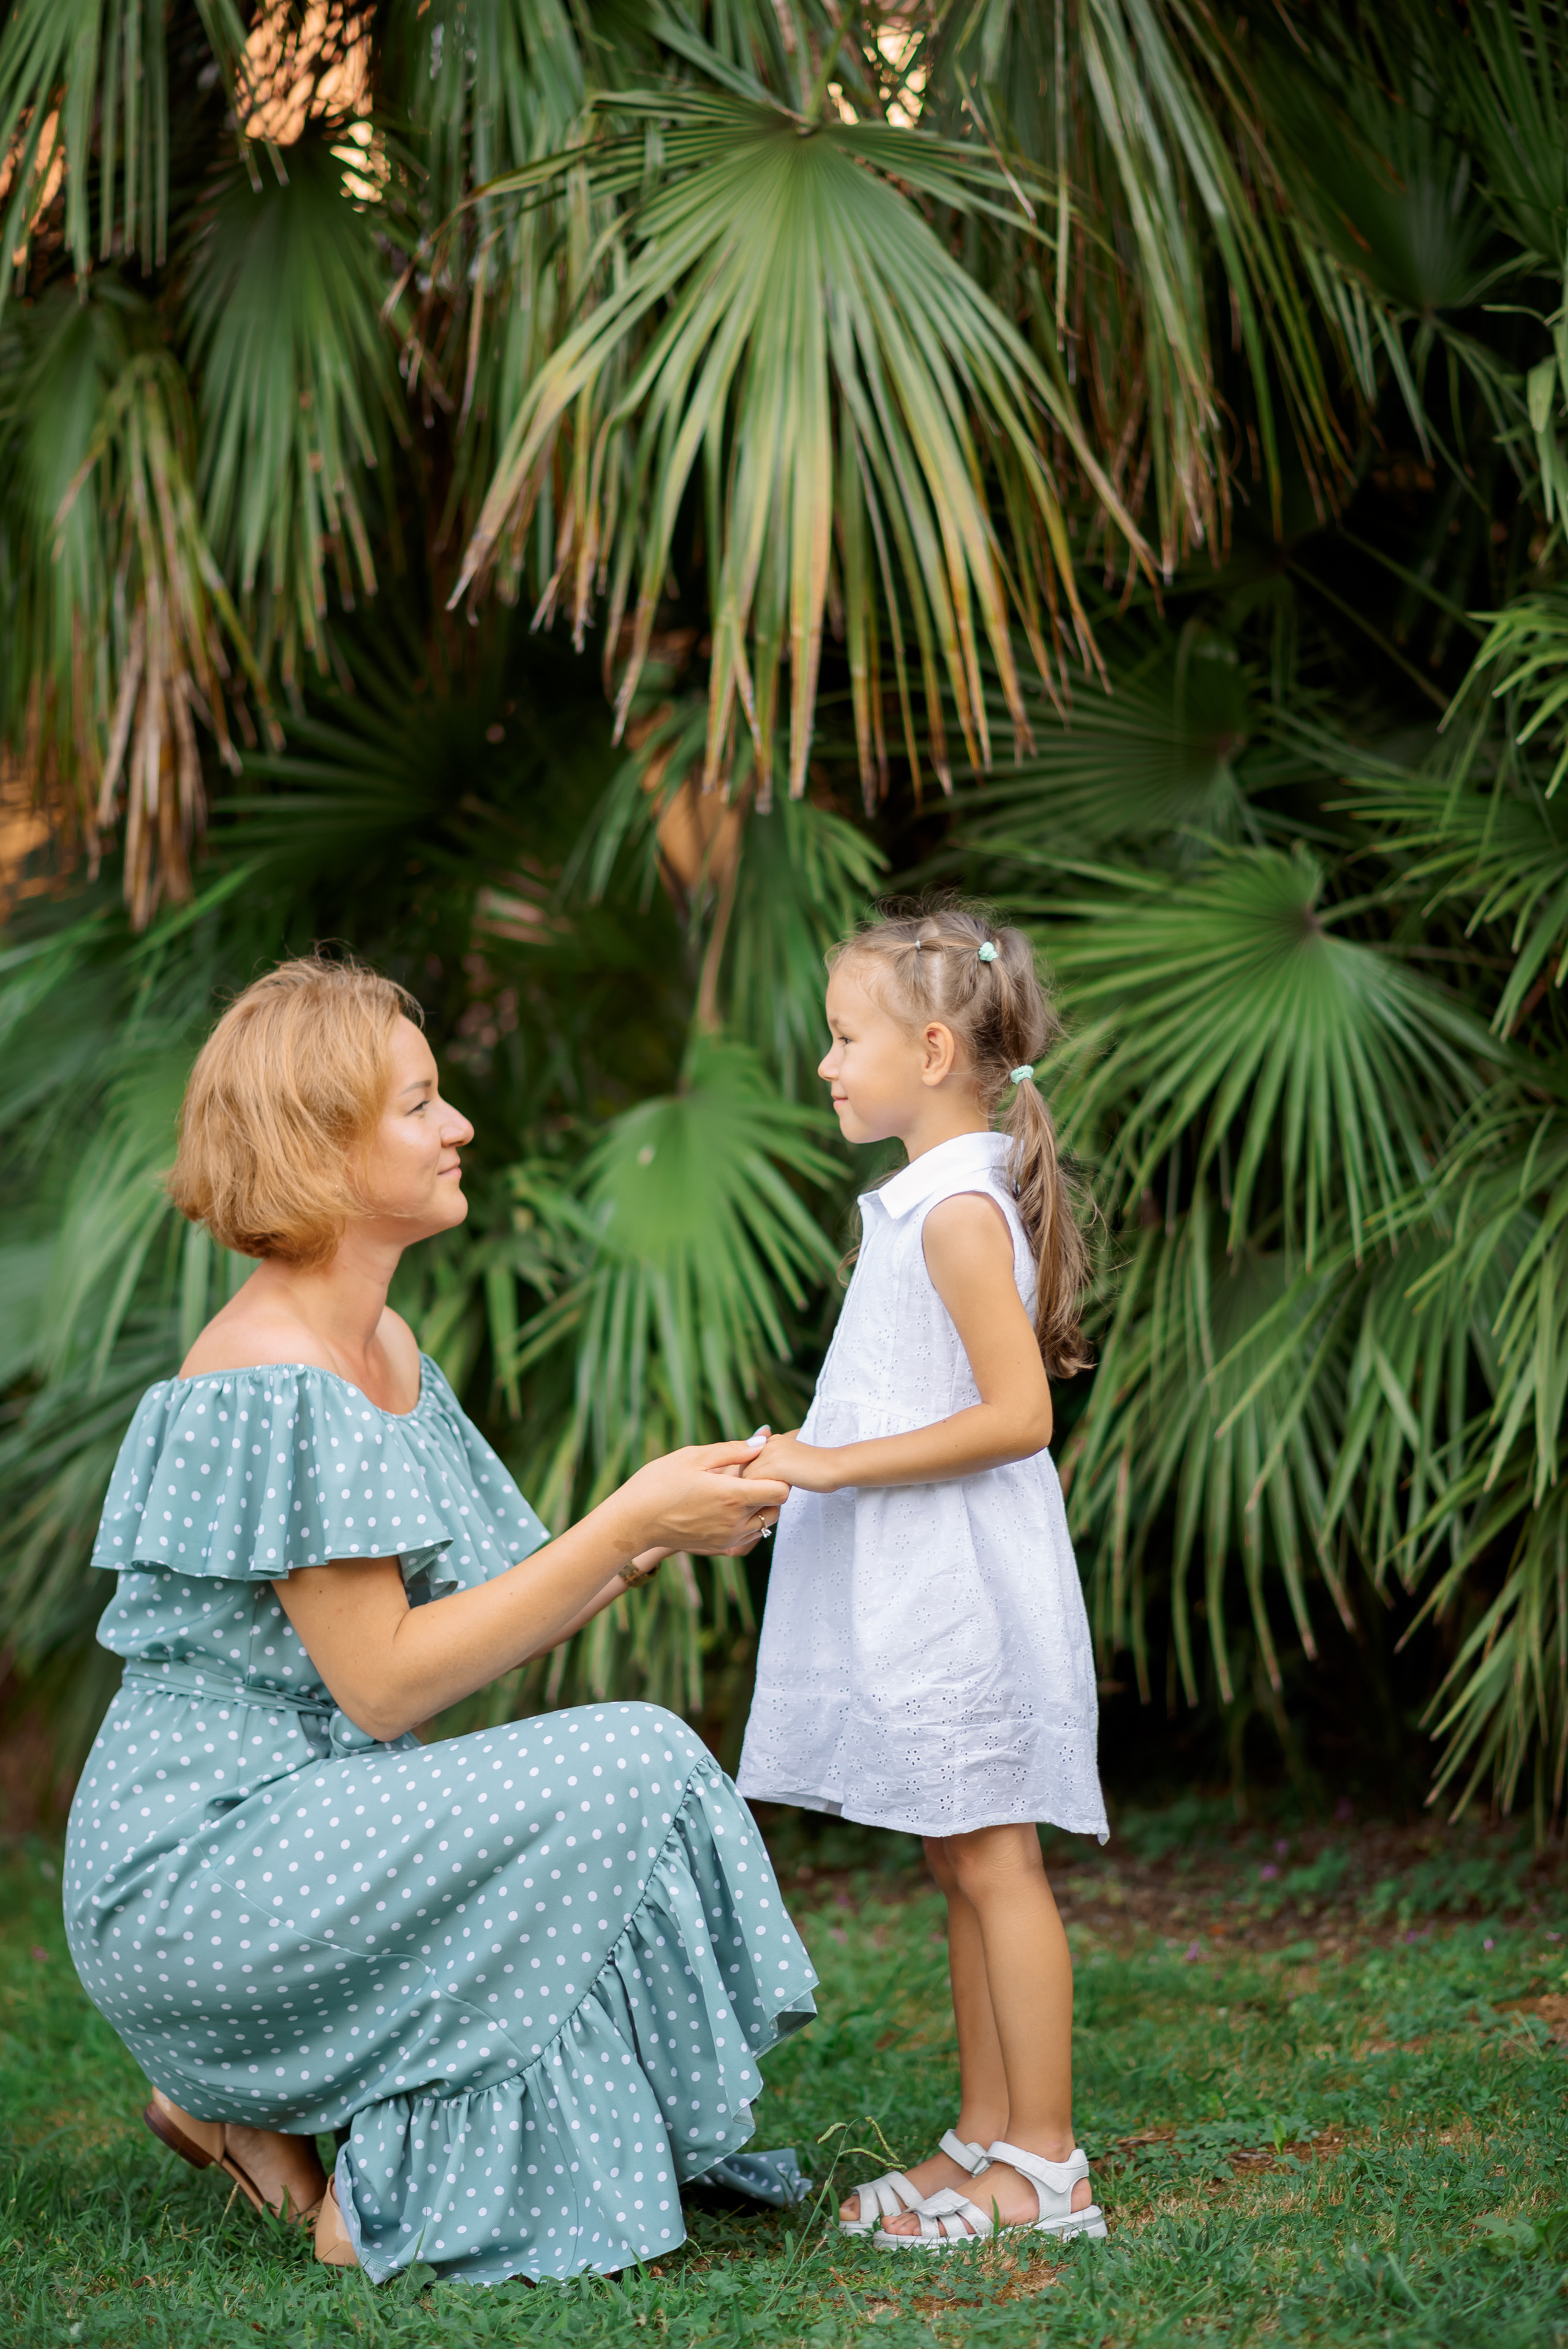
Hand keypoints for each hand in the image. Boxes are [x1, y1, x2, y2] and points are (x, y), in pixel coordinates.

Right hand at [611, 1439, 788, 1555]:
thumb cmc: (659, 1482)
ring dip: (761, 1508)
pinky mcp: (718, 1547)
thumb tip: (762, 1442)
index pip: (781, 1491)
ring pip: (765, 1525)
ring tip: (740, 1490)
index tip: (763, 1464)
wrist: (633, 1521)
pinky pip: (748, 1536)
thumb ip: (733, 1450)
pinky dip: (748, 1522)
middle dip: (772, 1490)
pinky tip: (728, 1506)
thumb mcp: (694, 1457)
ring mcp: (727, 1538)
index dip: (778, 1475)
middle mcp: (735, 1522)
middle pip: (777, 1509)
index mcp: (733, 1496)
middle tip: (752, 1475)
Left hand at [741, 1429, 838, 1493]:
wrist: (836, 1466)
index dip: (753, 1479)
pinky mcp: (774, 1465)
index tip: (765, 1490)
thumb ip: (776, 1465)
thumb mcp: (793, 1462)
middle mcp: (768, 1443)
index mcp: (772, 1441)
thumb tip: (760, 1481)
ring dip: (757, 1491)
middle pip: (744, 1470)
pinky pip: (755, 1485)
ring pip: (747, 1479)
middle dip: (752, 1485)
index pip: (747, 1463)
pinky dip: (762, 1495)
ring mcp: (770, 1452)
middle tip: (768, 1496)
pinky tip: (777, 1498)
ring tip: (774, 1496)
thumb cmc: (819, 1470)